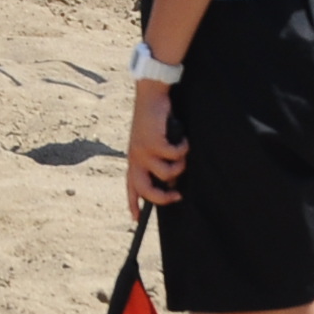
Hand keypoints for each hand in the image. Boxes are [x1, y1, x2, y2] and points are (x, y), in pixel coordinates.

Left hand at [125, 80, 185, 212]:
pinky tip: (182, 138)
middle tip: (177, 196)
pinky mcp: (154, 142)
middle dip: (162, 198)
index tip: (135, 218)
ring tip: (182, 151)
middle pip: (145, 189)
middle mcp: (136, 157)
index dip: (133, 203)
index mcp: (134, 159)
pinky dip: (184, 148)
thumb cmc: (155, 120)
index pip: (130, 186)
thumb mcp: (153, 144)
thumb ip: (159, 163)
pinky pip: (175, 155)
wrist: (151, 95)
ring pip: (166, 173)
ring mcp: (143, 150)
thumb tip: (172, 184)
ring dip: (180, 165)